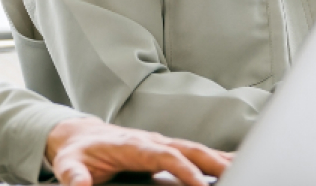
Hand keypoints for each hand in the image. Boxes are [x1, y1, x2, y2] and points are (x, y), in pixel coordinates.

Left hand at [44, 117, 231, 185]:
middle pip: (187, 149)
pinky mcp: (164, 148)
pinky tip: (232, 163)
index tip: (200, 185)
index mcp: (131, 145)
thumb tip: (80, 185)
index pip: (164, 156)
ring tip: (245, 167)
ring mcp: (159, 143)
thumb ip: (74, 175)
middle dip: (212, 162)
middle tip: (235, 175)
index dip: (183, 169)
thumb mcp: (69, 163)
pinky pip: (192, 153)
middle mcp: (150, 141)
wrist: (77, 134)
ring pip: (195, 149)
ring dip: (219, 158)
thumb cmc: (77, 151)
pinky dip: (214, 157)